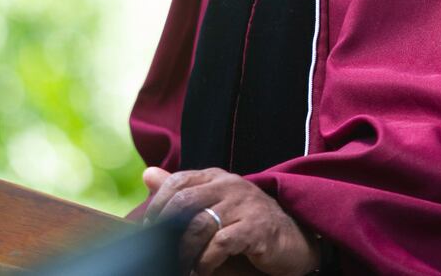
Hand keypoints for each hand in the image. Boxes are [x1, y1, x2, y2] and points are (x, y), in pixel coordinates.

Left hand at [143, 166, 319, 275]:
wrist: (293, 237)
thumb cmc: (248, 223)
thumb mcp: (214, 204)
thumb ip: (182, 192)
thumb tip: (147, 174)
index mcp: (217, 177)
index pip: (179, 181)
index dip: (159, 205)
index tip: (148, 229)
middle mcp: (230, 185)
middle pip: (186, 202)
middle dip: (167, 230)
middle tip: (161, 252)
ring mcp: (244, 204)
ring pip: (200, 225)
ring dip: (185, 251)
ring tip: (181, 266)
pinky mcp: (256, 227)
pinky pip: (222, 243)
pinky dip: (207, 260)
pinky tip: (204, 269)